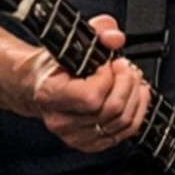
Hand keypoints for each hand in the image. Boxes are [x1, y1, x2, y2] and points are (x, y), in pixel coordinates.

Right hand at [27, 15, 150, 152]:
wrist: (38, 87)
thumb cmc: (53, 66)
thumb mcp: (71, 41)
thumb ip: (97, 30)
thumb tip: (115, 38)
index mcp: (50, 95)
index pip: (91, 96)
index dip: (108, 78)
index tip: (109, 63)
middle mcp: (60, 121)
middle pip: (111, 110)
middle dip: (128, 85)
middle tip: (129, 69)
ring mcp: (74, 136)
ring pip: (122, 123)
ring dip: (136, 98)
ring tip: (134, 80)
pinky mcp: (88, 144)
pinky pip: (124, 134)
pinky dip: (136, 113)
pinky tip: (136, 97)